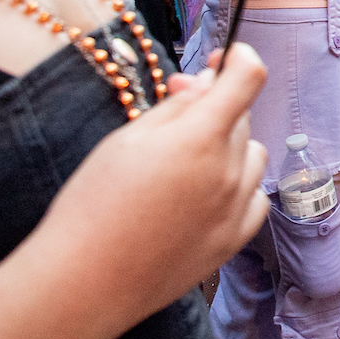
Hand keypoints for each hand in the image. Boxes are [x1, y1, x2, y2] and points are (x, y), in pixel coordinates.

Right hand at [27, 42, 268, 321]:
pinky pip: (254, 197)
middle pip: (241, 117)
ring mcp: (236, 210)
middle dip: (214, 106)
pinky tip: (203, 193)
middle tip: (175, 113)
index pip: (248, 78)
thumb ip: (174, 107)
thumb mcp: (127, 138)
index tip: (226, 57)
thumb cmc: (94, 204)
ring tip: (183, 161)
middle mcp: (229, 171)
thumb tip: (206, 84)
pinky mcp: (234, 241)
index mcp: (201, 138)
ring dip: (227, 147)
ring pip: (251, 155)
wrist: (85, 281)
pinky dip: (237, 186)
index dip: (240, 58)